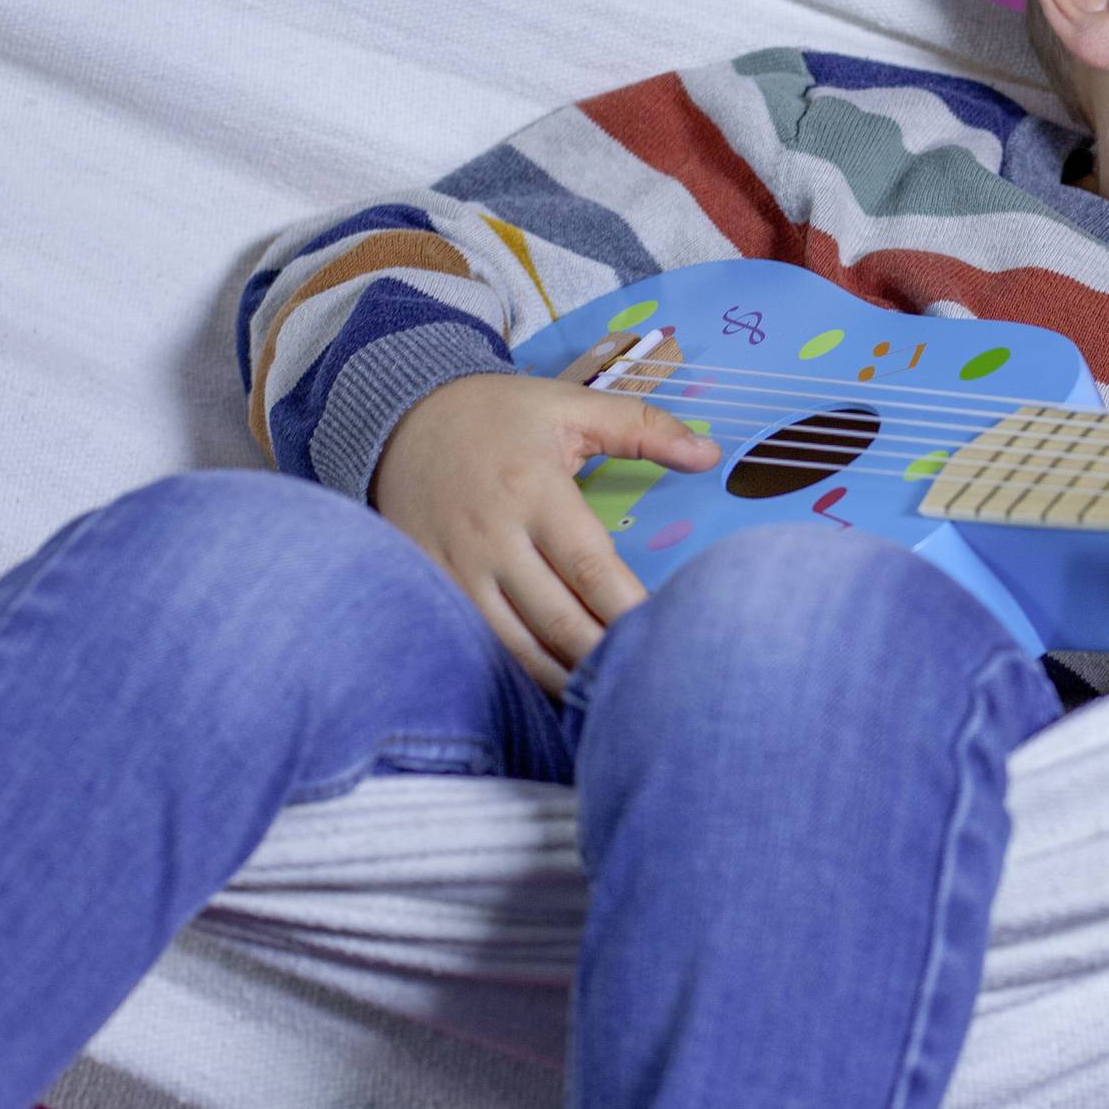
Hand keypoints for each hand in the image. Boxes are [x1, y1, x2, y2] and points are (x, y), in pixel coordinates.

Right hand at [368, 339, 718, 697]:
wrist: (397, 419)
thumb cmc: (496, 416)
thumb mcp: (569, 406)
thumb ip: (643, 428)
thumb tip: (711, 454)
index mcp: (535, 492)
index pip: (591, 569)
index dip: (629, 611)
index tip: (669, 636)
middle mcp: (494, 539)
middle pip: (557, 620)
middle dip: (604, 656)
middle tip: (649, 682)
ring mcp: (456, 571)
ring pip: (515, 647)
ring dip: (564, 680)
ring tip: (608, 702)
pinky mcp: (431, 589)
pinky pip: (477, 645)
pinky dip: (516, 675)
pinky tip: (553, 691)